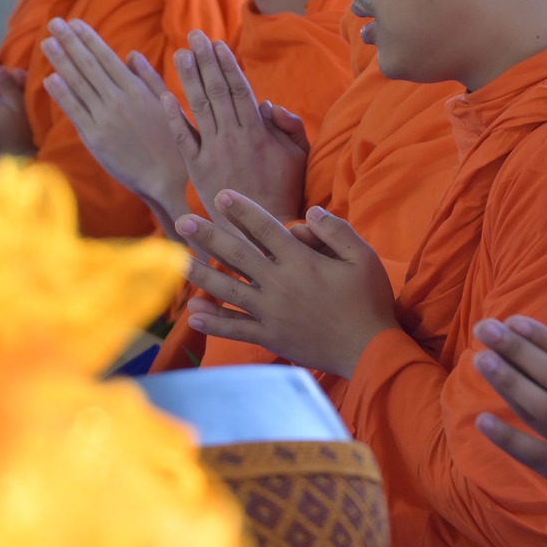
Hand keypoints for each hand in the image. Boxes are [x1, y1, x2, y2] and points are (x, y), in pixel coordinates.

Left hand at [40, 19, 189, 224]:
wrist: (169, 176)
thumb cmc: (172, 139)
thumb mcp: (166, 102)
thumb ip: (147, 77)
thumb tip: (131, 54)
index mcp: (136, 89)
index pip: (106, 57)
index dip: (88, 38)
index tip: (74, 23)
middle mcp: (118, 99)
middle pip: (88, 65)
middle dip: (69, 42)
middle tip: (53, 23)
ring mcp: (105, 118)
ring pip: (78, 84)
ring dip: (60, 61)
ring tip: (46, 43)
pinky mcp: (95, 139)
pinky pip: (75, 112)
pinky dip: (62, 94)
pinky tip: (49, 79)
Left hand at [171, 31, 310, 220]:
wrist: (262, 230)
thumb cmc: (285, 191)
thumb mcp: (299, 157)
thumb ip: (290, 127)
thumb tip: (269, 103)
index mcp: (259, 132)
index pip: (240, 88)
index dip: (228, 63)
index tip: (217, 43)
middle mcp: (234, 137)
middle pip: (218, 90)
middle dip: (206, 60)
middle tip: (195, 35)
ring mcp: (214, 153)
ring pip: (199, 107)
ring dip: (189, 78)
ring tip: (180, 53)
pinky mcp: (198, 169)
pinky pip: (184, 138)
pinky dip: (174, 117)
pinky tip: (164, 96)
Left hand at [178, 192, 395, 378]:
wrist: (369, 350)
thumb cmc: (370, 301)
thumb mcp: (364, 257)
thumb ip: (336, 230)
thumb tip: (308, 212)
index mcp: (301, 261)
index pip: (264, 228)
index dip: (241, 210)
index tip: (221, 195)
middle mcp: (280, 284)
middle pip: (236, 254)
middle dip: (207, 236)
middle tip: (181, 221)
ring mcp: (271, 313)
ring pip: (227, 289)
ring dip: (200, 274)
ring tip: (177, 260)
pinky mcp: (270, 337)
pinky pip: (235, 328)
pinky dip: (214, 322)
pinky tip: (193, 314)